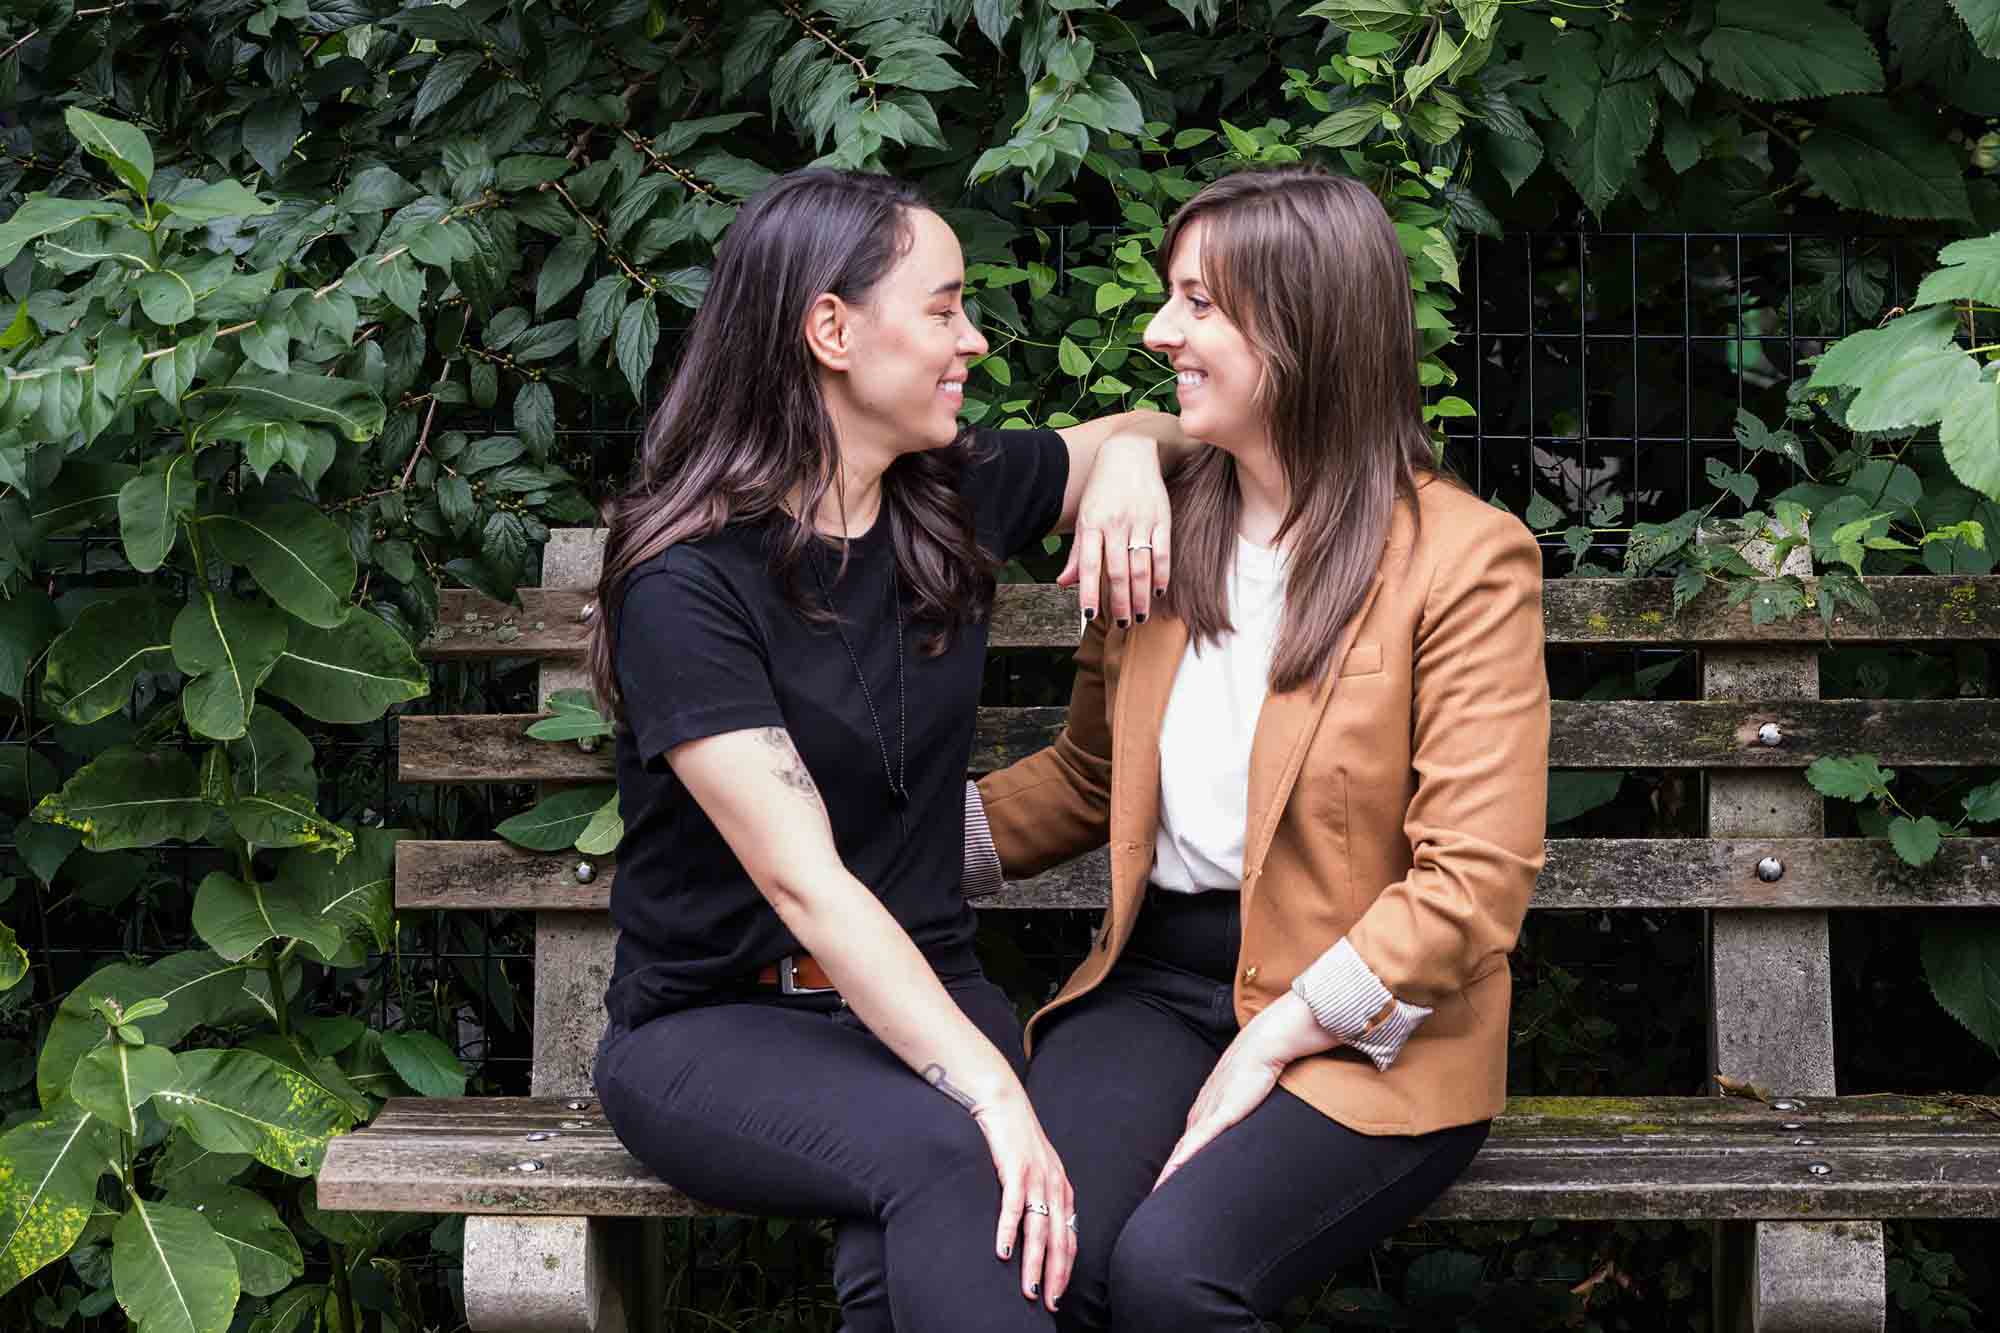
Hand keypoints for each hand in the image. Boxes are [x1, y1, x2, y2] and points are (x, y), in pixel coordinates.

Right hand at [972, 1091, 1076, 1310]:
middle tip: (1048, 1304)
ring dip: (1034, 1264)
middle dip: (1055, 1276)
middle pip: (1059, 1240)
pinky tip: (1003, 1253)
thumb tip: (1037, 1232)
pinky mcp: (1015, 1169)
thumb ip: (1041, 1197)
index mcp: (1062, 1189)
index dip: (1066, 1269)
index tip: (1058, 1295)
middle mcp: (1055, 1186)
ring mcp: (1036, 1177)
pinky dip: (1009, 1231)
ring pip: (1039, 1230)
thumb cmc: (1016, 1140)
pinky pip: (1013, 1206)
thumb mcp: (1037, 1170)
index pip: (1070, 1238)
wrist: (1002, 1101)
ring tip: (1029, 1291)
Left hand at [1060, 432, 1171, 627]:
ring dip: (1141, 596)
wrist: (1131, 451)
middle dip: (1120, 602)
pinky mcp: (1162, 517)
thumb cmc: (1102, 487)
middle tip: (1121, 624)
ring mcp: (1140, 521)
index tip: (1089, 615)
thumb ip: (1077, 552)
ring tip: (1139, 616)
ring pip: (1141, 567)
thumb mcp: (1085, 515)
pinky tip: (1158, 592)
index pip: (1089, 565)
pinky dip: (1162, 574)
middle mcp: (1116, 523)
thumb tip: (1064, 583)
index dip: (1089, 591)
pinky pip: (1163, 552)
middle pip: (1118, 571)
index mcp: (1092, 523)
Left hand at [1154, 992, 1333, 1189]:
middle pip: (1180, 1151)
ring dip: (1170, 1172)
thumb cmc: (1254, 1067)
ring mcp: (1209, 1113)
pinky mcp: (1222, 1114)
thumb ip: (1236, 1108)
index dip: (1175, 1166)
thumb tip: (1240, 1117)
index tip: (1166, 1186)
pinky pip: (1199, 1140)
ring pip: (1184, 1150)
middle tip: (1156, 1197)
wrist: (1261, 1046)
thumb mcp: (1241, 1094)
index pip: (1185, 1145)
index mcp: (1204, 1111)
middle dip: (1167, 1175)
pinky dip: (1185, 1157)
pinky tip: (1174, 1171)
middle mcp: (1201, 1113)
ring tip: (1159, 1193)